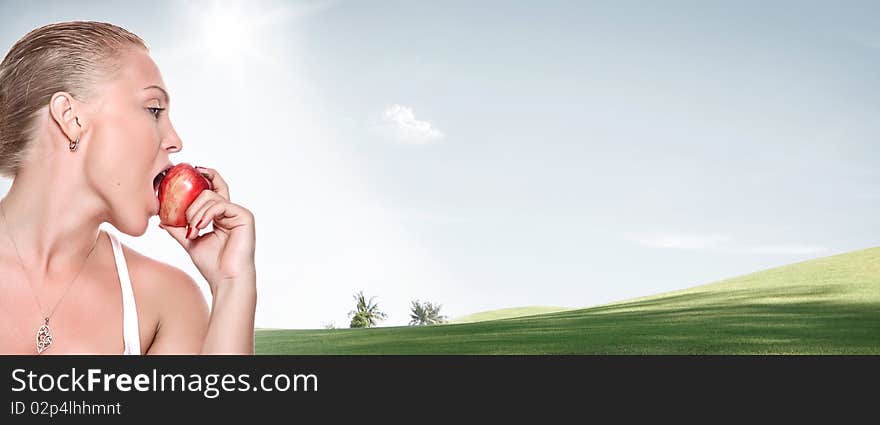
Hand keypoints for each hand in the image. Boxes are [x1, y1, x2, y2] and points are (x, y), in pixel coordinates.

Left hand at [159, 166, 255, 292]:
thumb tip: (161, 219)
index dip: (203, 177)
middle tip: (185, 218)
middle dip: (191, 200)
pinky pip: (220, 205)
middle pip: (209, 189)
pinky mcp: (244, 216)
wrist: (225, 279)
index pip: (212, 189)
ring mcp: (238, 213)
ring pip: (211, 196)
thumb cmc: (212, 264)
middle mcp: (230, 211)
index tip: (188, 170)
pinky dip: (206, 214)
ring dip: (195, 212)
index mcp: (220, 215)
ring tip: (193, 229)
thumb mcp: (188, 241)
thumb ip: (177, 228)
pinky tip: (200, 227)